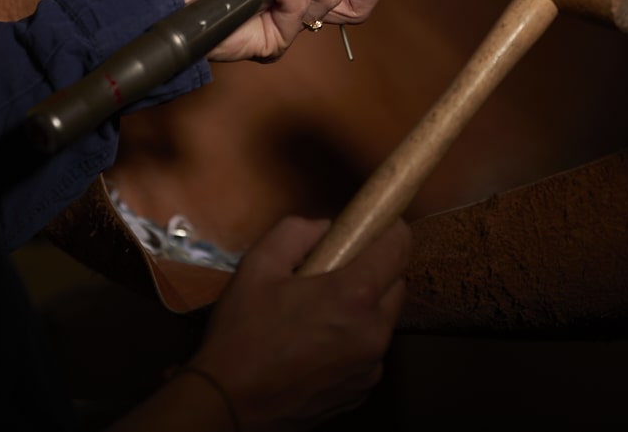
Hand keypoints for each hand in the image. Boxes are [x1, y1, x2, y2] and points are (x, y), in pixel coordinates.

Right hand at [187, 215, 411, 429]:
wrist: (229, 405)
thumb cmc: (243, 332)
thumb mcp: (258, 264)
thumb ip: (297, 231)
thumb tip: (327, 228)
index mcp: (354, 296)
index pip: (399, 246)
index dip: (389, 227)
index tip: (372, 223)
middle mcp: (374, 333)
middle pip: (396, 284)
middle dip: (375, 268)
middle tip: (336, 268)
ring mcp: (371, 368)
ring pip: (383, 319)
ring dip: (365, 306)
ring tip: (321, 309)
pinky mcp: (361, 391)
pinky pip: (370, 351)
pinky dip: (355, 339)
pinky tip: (318, 342)